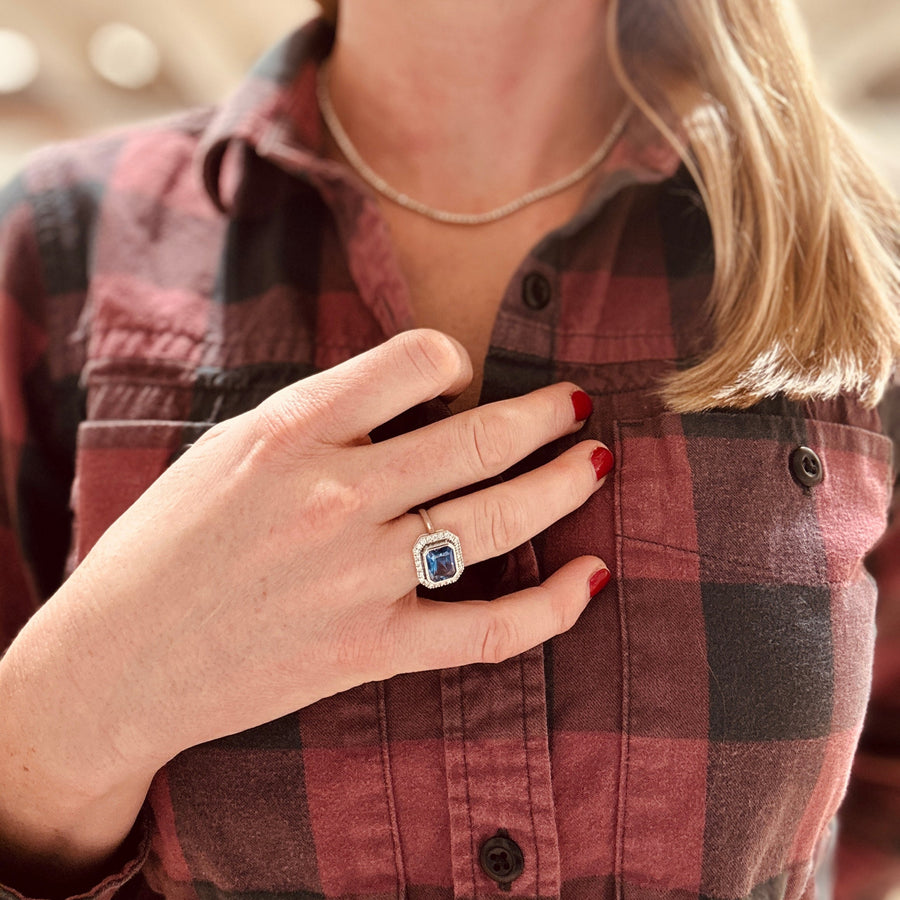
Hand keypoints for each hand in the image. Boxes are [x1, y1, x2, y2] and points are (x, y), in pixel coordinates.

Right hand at [0, 330, 611, 876]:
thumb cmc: (167, 542)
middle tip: (578, 405)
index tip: (464, 376)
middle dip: (546, 415)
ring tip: (596, 463)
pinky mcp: (371, 649)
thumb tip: (415, 401)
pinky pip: (488, 629)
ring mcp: (359, 576)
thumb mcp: (229, 449)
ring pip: (499, 521)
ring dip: (564, 484)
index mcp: (292, 431)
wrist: (120, 659)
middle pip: (479, 440)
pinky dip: (553, 606)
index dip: (455, 359)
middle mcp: (336, 496)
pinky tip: (591, 576)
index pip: (413, 360)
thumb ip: (320, 420)